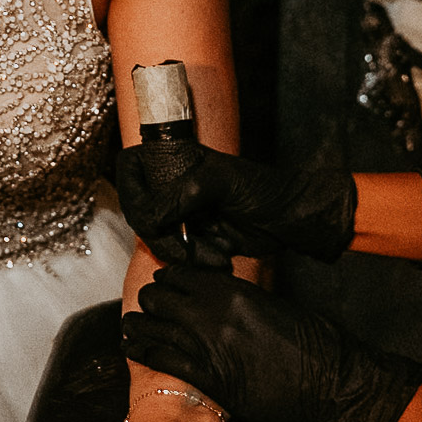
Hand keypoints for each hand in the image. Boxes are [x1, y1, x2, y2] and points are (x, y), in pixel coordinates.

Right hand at [116, 144, 356, 265]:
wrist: (289, 220)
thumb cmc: (263, 189)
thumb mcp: (223, 182)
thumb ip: (183, 193)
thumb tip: (151, 217)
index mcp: (176, 159)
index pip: (132, 167)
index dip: (132, 191)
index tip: (148, 215)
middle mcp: (174, 185)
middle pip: (141, 212)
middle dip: (163, 236)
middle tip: (184, 247)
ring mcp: (182, 213)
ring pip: (159, 239)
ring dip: (184, 254)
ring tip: (215, 254)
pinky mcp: (194, 238)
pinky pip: (179, 256)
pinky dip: (197, 262)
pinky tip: (220, 259)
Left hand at [122, 267, 421, 421]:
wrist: (328, 378)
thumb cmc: (310, 339)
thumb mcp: (271, 302)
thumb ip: (238, 295)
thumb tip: (218, 290)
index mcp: (231, 291)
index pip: (182, 274)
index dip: (169, 278)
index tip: (164, 282)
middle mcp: (213, 314)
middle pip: (161, 298)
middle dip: (152, 300)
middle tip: (149, 306)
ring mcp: (208, 346)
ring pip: (155, 327)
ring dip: (139, 325)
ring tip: (130, 325)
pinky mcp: (209, 378)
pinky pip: (162, 359)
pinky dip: (143, 352)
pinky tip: (132, 348)